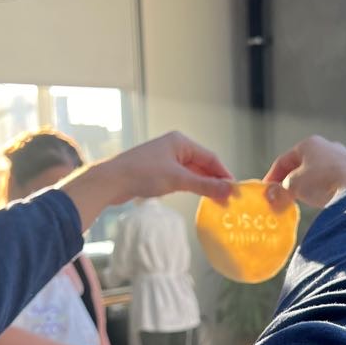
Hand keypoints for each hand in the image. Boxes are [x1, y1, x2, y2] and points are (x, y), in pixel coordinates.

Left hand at [60, 132, 233, 230]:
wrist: (111, 181)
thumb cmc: (143, 174)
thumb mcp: (178, 180)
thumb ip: (205, 185)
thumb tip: (230, 190)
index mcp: (181, 141)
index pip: (210, 157)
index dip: (224, 174)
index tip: (235, 191)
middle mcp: (174, 147)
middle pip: (202, 165)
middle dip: (215, 182)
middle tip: (227, 200)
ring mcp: (165, 159)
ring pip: (191, 173)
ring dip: (204, 186)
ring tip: (216, 202)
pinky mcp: (157, 171)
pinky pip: (180, 178)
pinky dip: (191, 187)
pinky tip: (197, 197)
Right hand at [264, 136, 345, 210]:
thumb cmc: (322, 182)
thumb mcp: (293, 187)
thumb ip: (279, 191)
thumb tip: (271, 199)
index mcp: (310, 143)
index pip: (284, 159)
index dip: (272, 176)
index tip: (267, 191)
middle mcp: (329, 146)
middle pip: (304, 165)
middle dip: (292, 181)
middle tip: (284, 196)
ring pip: (322, 173)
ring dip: (311, 186)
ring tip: (306, 201)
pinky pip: (337, 181)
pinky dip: (328, 190)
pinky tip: (327, 202)